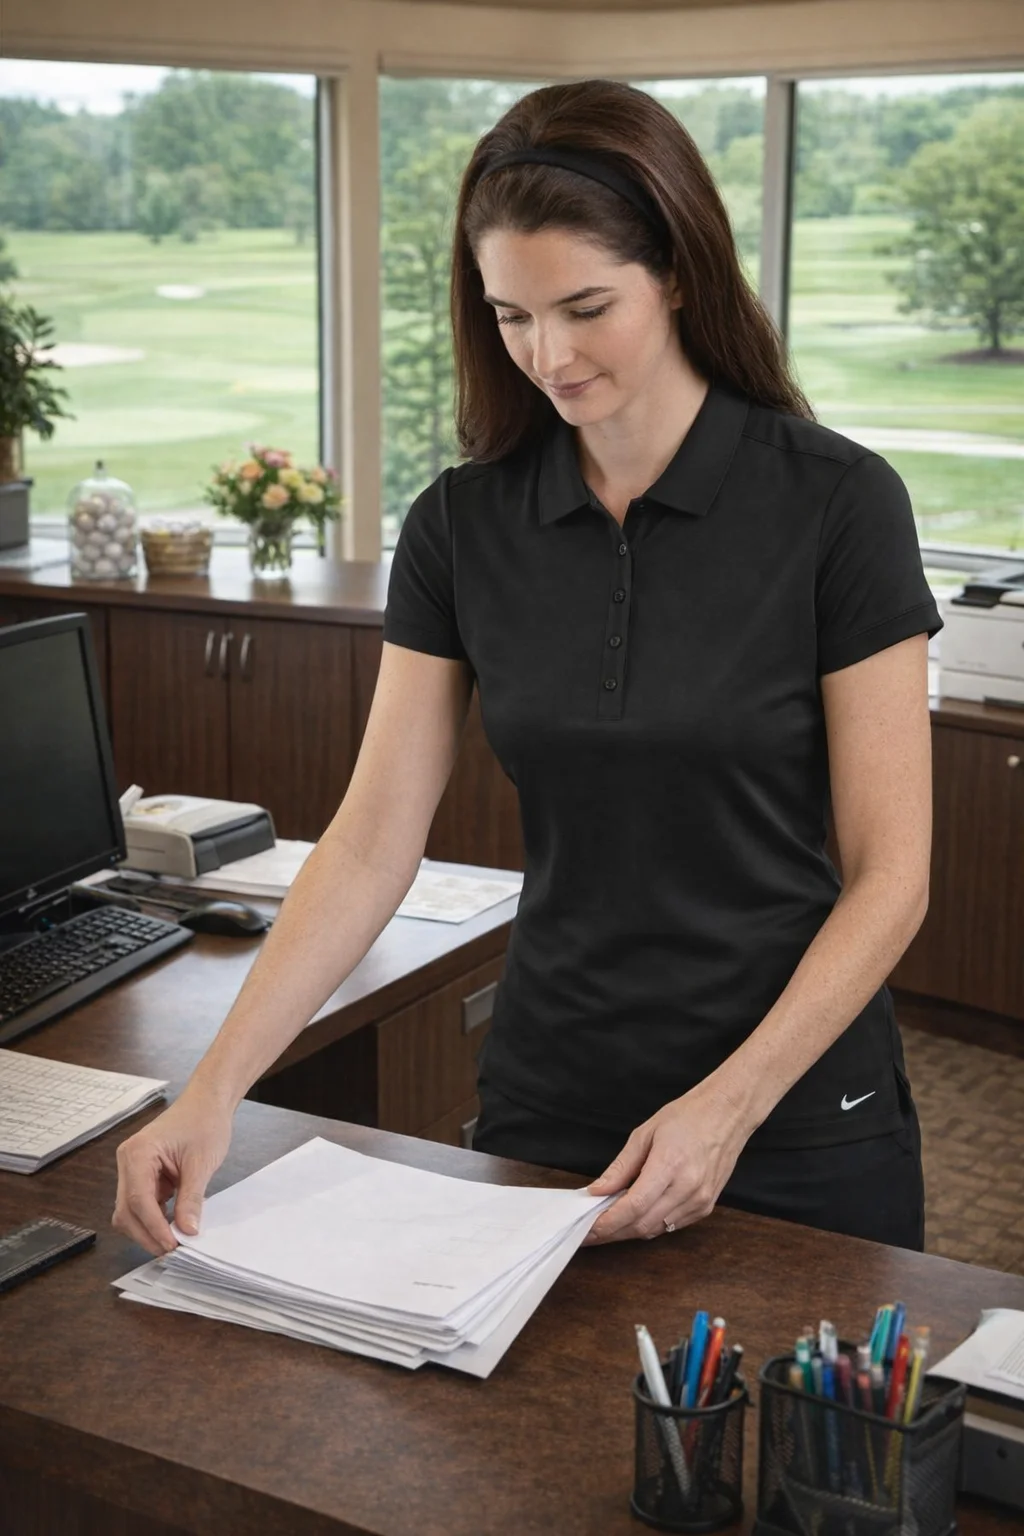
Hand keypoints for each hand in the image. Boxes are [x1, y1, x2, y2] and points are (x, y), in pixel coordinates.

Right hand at [112, 1087, 233, 1255]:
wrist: (208, 1102)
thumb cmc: (204, 1122)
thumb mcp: (202, 1163)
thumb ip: (191, 1199)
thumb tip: (187, 1230)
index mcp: (138, 1153)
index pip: (137, 1200)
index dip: (153, 1227)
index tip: (172, 1244)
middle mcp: (128, 1161)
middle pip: (126, 1210)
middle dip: (147, 1233)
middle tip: (173, 1250)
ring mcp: (133, 1169)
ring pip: (130, 1211)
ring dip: (149, 1229)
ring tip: (175, 1241)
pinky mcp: (143, 1175)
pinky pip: (142, 1204)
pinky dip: (155, 1218)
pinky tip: (173, 1226)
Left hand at [582, 1082, 750, 1244]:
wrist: (727, 1114)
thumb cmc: (688, 1117)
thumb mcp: (645, 1133)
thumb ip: (621, 1167)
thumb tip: (598, 1190)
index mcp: (670, 1165)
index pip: (633, 1206)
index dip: (608, 1221)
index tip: (587, 1227)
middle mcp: (688, 1188)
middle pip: (642, 1225)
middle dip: (612, 1232)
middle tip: (589, 1231)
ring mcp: (700, 1201)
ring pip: (656, 1230)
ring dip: (629, 1230)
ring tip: (608, 1223)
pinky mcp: (706, 1208)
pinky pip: (671, 1226)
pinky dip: (650, 1224)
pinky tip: (635, 1216)